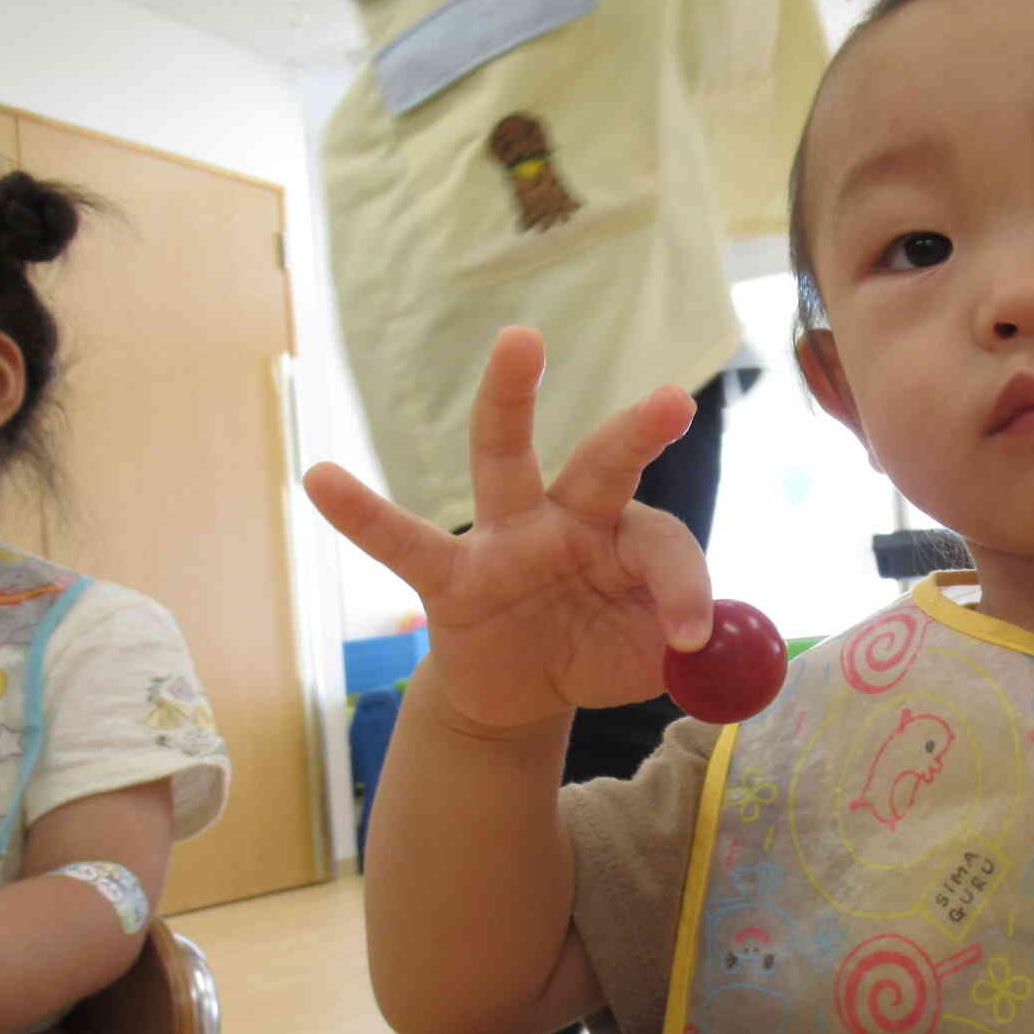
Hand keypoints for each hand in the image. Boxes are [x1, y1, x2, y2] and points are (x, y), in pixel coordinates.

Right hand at [302, 328, 712, 733]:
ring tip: (522, 340)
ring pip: (506, 460)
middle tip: (674, 399)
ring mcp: (506, 538)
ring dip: (513, 402)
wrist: (522, 693)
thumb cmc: (595, 654)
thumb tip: (715, 647)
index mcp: (627, 538)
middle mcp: (569, 518)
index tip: (690, 638)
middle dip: (638, 433)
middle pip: (604, 464)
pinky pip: (402, 544)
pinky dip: (361, 515)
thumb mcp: (648, 660)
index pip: (664, 546)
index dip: (685, 590)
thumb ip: (686, 649)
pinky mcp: (450, 576)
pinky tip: (318, 477)